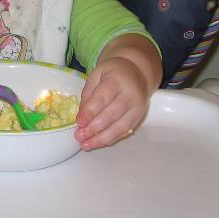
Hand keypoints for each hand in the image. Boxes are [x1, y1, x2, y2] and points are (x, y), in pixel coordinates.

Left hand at [74, 34, 161, 150]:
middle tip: (79, 136)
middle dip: (94, 128)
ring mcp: (137, 108)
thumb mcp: (97, 75)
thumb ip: (88, 94)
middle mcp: (130, 95)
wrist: (137, 72)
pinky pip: (124, 132)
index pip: (103, 98)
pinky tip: (97, 143)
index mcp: (117, 80)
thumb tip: (82, 118)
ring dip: (101, 138)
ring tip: (86, 144)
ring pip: (119, 127)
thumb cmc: (113, 73)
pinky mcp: (139, 118)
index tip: (79, 122)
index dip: (90, 112)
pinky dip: (110, 139)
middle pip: (111, 115)